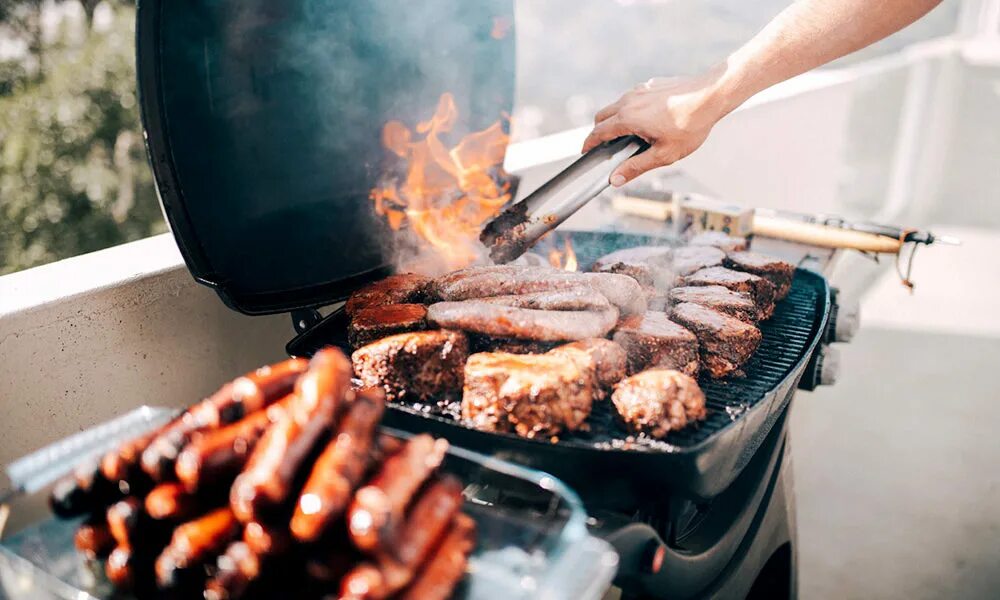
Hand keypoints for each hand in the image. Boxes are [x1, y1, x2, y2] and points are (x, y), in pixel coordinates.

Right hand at [582, 69, 730, 186]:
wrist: (711, 95)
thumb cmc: (690, 125)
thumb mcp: (664, 154)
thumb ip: (636, 167)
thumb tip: (614, 179)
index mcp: (628, 118)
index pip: (598, 132)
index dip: (589, 143)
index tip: (586, 152)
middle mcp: (629, 100)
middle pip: (602, 116)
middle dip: (599, 130)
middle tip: (604, 145)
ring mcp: (640, 89)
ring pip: (617, 105)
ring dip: (615, 119)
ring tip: (629, 134)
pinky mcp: (651, 84)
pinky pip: (633, 97)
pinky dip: (631, 109)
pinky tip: (649, 119)